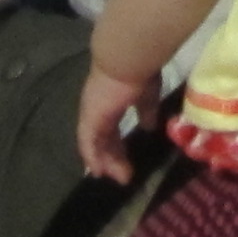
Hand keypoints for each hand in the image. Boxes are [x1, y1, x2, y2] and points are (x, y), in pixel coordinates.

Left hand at [76, 65, 155, 181]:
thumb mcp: (146, 95)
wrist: (126, 59)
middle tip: (126, 175)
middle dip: (114, 156)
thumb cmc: (139, 71)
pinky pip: (88, 144)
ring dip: (106, 161)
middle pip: (103, 138)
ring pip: (95, 143)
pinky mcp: (90, 119)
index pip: (111, 128)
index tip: (125, 160)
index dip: (117, 144)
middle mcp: (97, 108)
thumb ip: (146, 111)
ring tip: (119, 177)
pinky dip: (93, 157)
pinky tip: (99, 171)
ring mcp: (92, 113)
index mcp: (110, 101)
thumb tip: (149, 126)